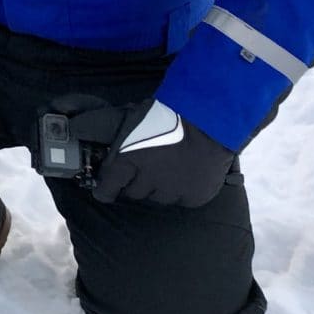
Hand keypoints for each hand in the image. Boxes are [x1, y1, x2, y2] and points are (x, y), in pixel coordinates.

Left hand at [92, 100, 235, 207]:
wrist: (209, 120)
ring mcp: (172, 191)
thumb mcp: (137, 121)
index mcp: (129, 159)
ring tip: (170, 171)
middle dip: (137, 183)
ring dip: (160, 188)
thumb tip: (110, 144)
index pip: (109, 186)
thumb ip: (124, 140)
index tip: (104, 192)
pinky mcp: (193, 197)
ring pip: (158, 198)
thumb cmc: (171, 113)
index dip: (105, 190)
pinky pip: (182, 200)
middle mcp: (148, 180)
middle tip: (146, 171)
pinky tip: (188, 176)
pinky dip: (183, 191)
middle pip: (134, 193)